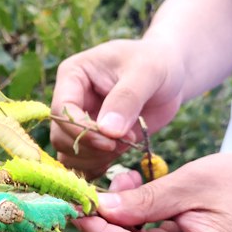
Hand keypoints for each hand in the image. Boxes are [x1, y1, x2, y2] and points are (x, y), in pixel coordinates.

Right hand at [50, 38, 183, 178]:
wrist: (171, 74)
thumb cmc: (157, 62)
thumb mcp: (146, 72)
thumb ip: (126, 99)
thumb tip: (107, 131)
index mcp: (72, 76)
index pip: (61, 110)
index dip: (81, 130)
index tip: (110, 142)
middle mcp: (70, 100)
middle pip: (60, 136)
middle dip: (91, 147)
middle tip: (125, 143)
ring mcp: (79, 122)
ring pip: (69, 154)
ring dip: (95, 159)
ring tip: (126, 146)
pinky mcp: (92, 140)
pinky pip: (83, 163)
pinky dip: (98, 168)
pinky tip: (119, 158)